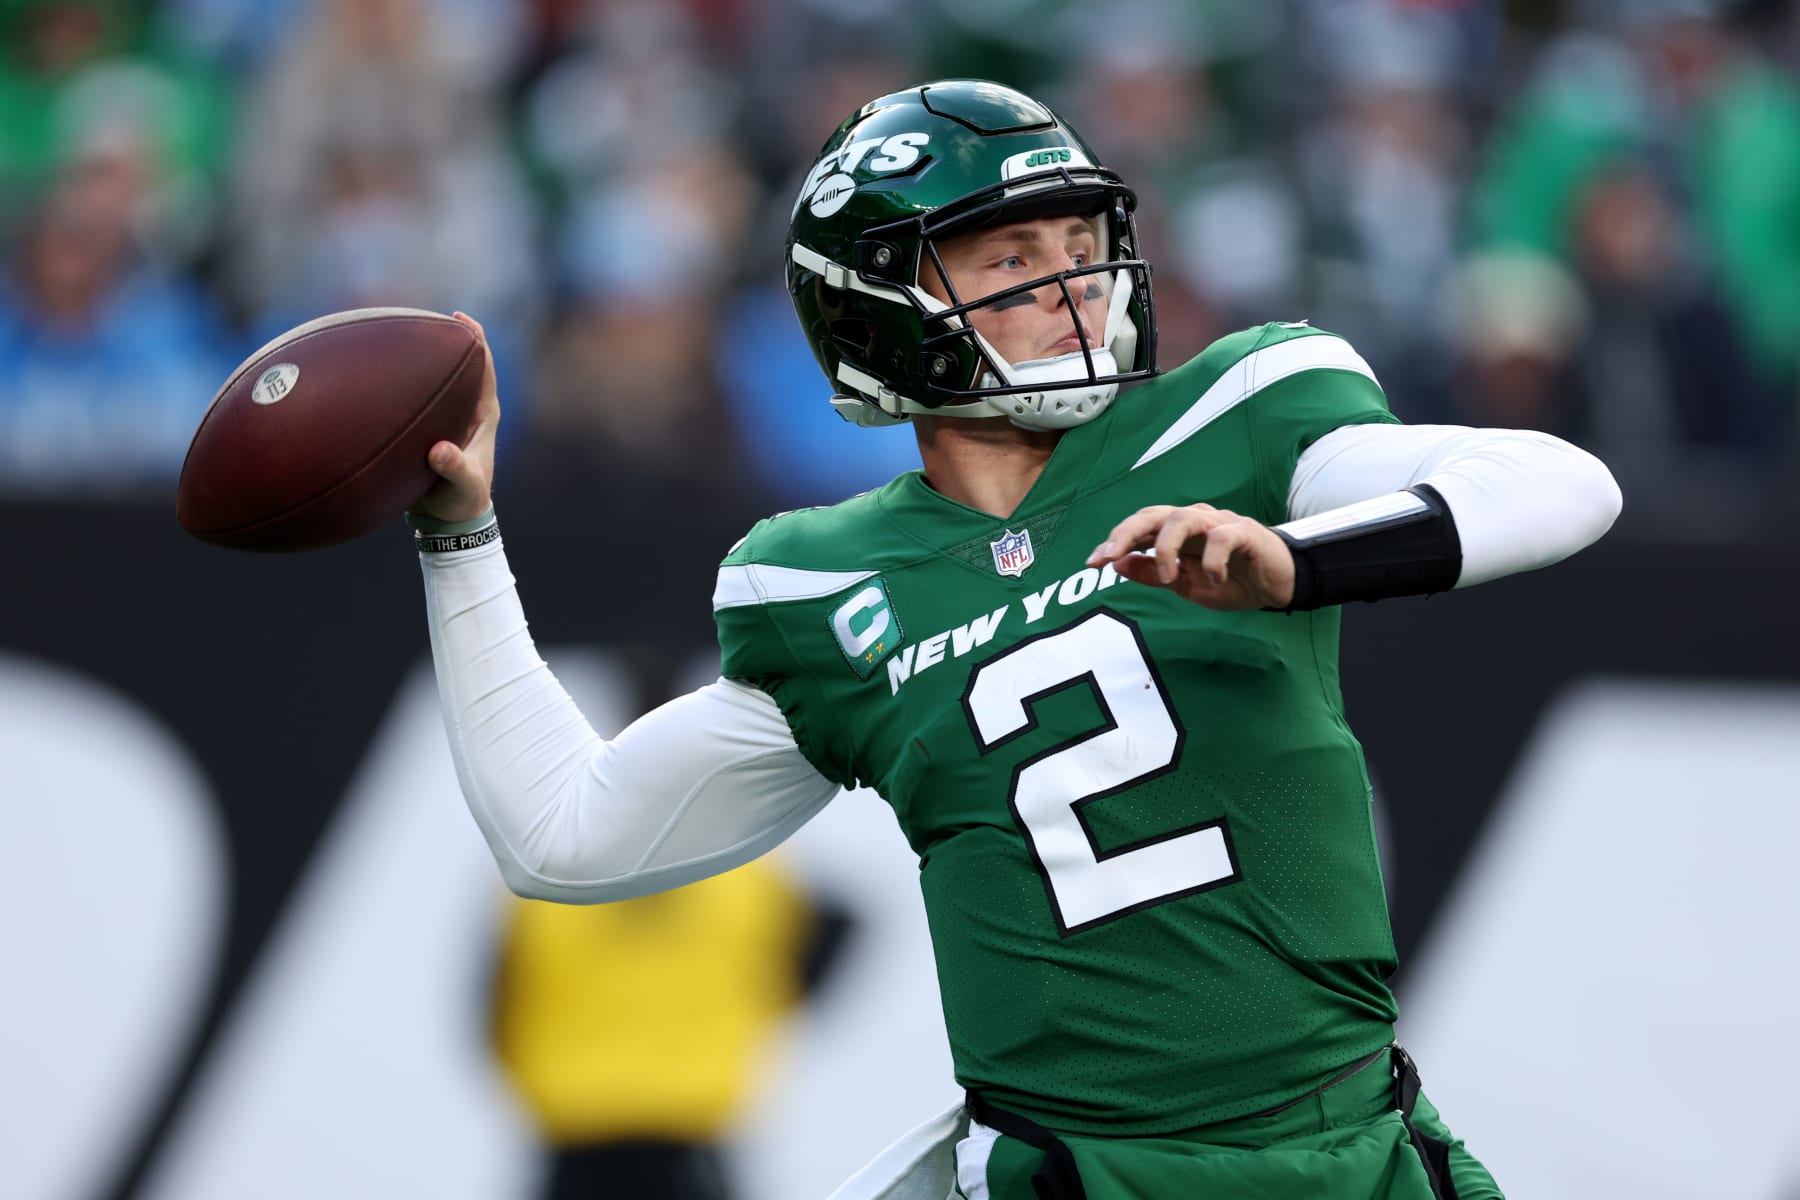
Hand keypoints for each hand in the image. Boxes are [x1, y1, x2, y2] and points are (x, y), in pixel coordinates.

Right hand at [410, 311, 500, 522]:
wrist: (450, 519)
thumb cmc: (462, 500)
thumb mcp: (462, 485)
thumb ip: (454, 468)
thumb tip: (440, 451)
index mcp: (484, 414)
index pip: (485, 368)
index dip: (476, 340)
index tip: (461, 318)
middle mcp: (468, 410)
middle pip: (461, 365)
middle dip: (446, 340)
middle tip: (424, 317)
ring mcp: (449, 418)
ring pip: (439, 380)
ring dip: (423, 360)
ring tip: (399, 336)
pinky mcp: (431, 429)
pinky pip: (418, 398)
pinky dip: (403, 384)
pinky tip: (378, 375)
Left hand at [1086, 503, 1295, 610]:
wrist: (1278, 586)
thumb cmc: (1232, 581)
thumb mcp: (1185, 586)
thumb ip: (1153, 574)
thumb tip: (1118, 564)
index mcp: (1177, 533)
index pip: (1140, 528)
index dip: (1114, 541)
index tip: (1092, 563)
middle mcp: (1194, 521)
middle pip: (1154, 513)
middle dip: (1126, 532)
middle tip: (1109, 557)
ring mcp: (1219, 523)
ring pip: (1182, 518)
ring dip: (1167, 549)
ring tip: (1169, 577)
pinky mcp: (1245, 531)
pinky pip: (1221, 537)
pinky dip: (1213, 561)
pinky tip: (1216, 580)